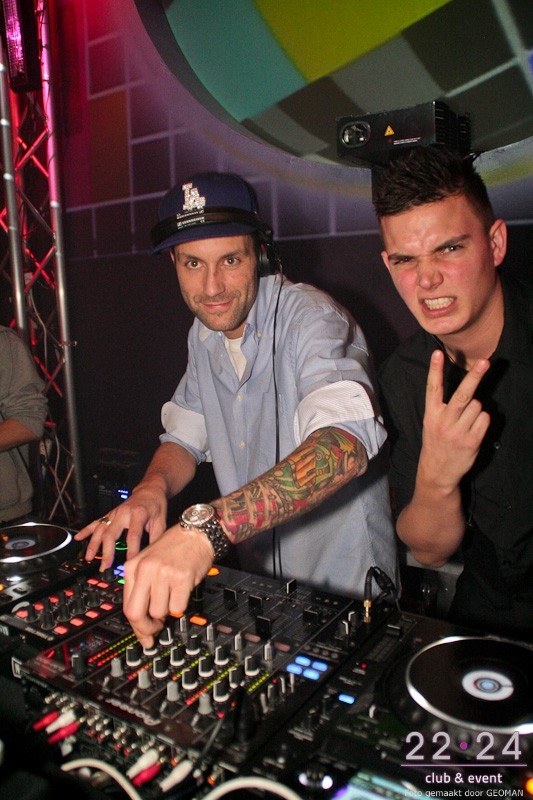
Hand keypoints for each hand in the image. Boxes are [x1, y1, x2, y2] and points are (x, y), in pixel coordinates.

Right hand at [74, 483, 167, 569]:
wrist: (149, 491)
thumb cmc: (155, 506)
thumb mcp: (160, 522)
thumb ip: (156, 539)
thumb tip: (151, 555)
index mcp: (138, 514)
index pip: (133, 536)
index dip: (131, 551)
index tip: (129, 563)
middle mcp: (123, 513)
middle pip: (111, 534)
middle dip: (107, 552)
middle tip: (105, 566)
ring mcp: (114, 513)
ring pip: (100, 529)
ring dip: (93, 544)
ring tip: (89, 557)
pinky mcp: (109, 514)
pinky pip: (95, 522)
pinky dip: (86, 530)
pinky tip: (78, 538)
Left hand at [122, 524, 213, 646]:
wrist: (196, 533)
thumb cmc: (175, 547)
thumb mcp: (149, 562)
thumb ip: (142, 588)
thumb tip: (143, 620)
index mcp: (133, 566)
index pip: (127, 606)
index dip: (136, 626)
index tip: (144, 635)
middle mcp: (145, 569)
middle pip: (136, 614)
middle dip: (146, 628)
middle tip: (156, 630)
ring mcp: (162, 573)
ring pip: (158, 613)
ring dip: (168, 612)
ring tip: (173, 597)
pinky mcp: (181, 578)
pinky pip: (177, 608)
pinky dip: (181, 605)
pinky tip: (183, 592)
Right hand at [419, 350, 490, 491]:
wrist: (437, 472)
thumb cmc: (436, 442)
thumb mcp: (431, 423)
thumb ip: (443, 406)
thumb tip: (468, 388)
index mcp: (431, 414)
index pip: (433, 387)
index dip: (435, 369)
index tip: (437, 353)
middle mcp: (444, 421)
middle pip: (463, 394)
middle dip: (475, 376)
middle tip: (485, 362)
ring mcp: (458, 432)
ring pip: (477, 406)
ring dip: (476, 410)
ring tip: (466, 422)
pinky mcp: (472, 441)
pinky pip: (485, 419)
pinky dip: (482, 420)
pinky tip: (473, 429)